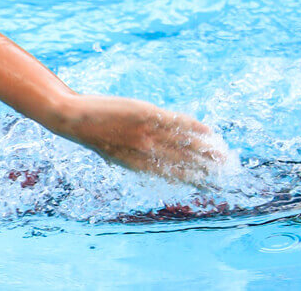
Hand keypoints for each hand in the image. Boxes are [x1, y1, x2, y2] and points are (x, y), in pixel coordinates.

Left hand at [51, 95, 229, 186]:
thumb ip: (137, 160)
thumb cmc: (94, 136)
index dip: (194, 181)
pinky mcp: (145, 113)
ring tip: (224, 154)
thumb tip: (154, 164)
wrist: (73, 119)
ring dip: (207, 149)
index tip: (211, 186)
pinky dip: (192, 126)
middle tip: (226, 172)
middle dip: (207, 168)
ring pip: (184, 143)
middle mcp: (146, 151)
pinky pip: (175, 121)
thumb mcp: (115, 154)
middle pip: (184, 162)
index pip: (173, 176)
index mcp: (138, 165)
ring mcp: (146, 132)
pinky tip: (207, 131)